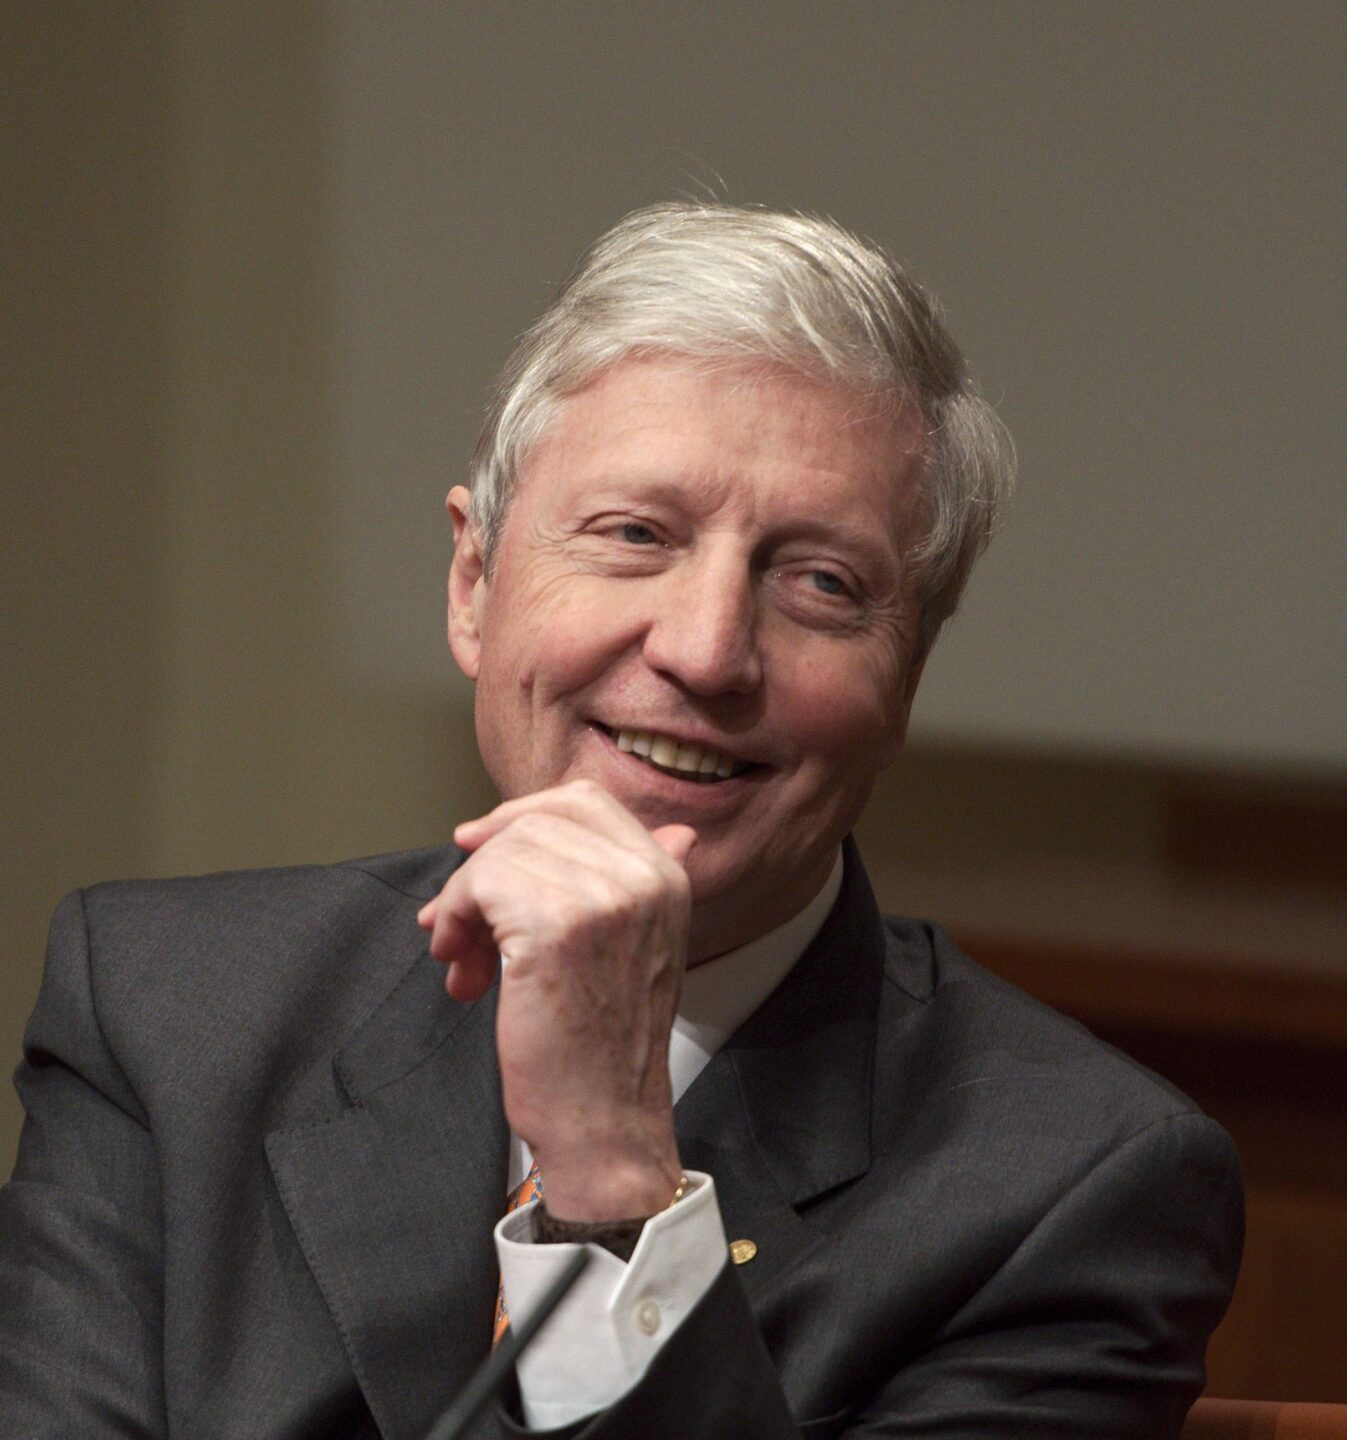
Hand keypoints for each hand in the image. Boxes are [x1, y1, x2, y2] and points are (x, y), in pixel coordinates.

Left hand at [418, 780, 695, 1219]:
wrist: (604, 1121)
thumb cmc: (606, 1043)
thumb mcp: (644, 946)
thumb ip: (642, 883)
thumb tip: (680, 831)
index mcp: (666, 876)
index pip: (585, 802)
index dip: (522, 816)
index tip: (479, 848)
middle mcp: (642, 877)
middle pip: (533, 822)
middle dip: (483, 864)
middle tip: (459, 920)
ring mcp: (601, 897)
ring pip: (499, 854)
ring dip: (463, 903)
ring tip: (464, 959)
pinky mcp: (553, 926)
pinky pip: (478, 885)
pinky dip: (455, 921)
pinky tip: (463, 971)